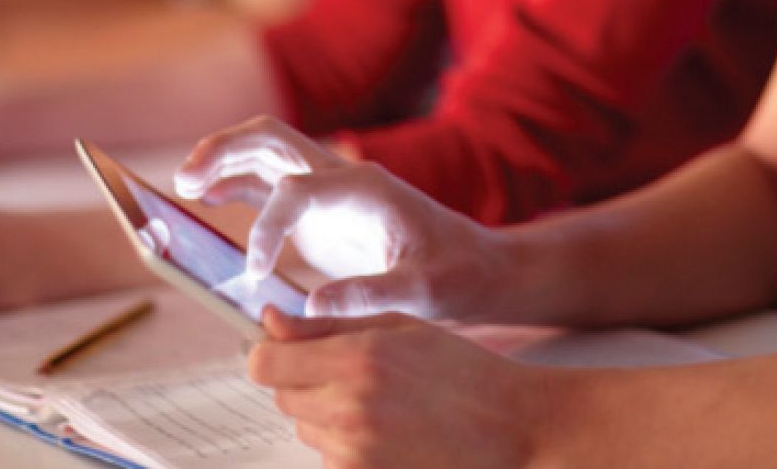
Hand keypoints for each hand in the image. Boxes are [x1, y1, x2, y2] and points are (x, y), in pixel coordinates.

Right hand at [175, 117, 507, 318]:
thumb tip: (312, 307)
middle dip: (226, 150)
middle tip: (184, 178)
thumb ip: (374, 295)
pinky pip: (267, 186)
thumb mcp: (426, 292)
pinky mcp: (319, 210)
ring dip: (222, 160)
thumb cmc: (456, 275)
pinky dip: (233, 186)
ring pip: (265, 153)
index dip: (267, 226)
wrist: (475, 267)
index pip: (297, 187)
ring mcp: (327, 190)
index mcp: (365, 188)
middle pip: (273, 139)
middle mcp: (341, 178)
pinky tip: (204, 198)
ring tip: (181, 185)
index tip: (256, 271)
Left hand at [249, 307, 541, 468]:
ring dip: (328, 415)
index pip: (265, 364)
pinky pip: (330, 458)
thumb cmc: (461, 370)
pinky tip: (391, 432)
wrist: (511, 426)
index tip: (288, 349)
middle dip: (306, 382)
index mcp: (355, 359)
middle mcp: (347, 409)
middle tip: (356, 373)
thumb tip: (269, 321)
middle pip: (283, 398)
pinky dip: (348, 445)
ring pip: (306, 429)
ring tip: (384, 404)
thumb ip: (326, 325)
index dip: (272, 353)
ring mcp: (354, 453)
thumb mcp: (398, 326)